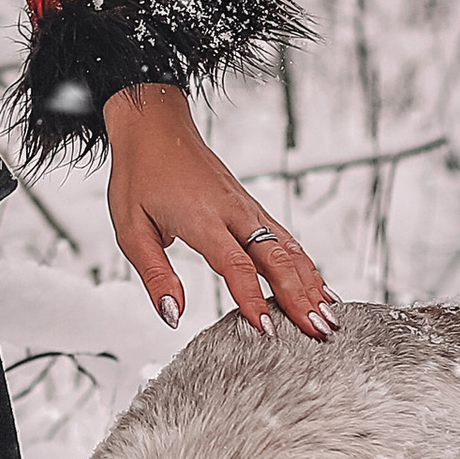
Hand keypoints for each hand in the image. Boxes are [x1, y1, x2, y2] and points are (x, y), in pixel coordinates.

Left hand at [105, 84, 335, 339]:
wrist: (154, 126)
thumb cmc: (140, 175)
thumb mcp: (131, 229)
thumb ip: (155, 275)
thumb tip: (172, 314)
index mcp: (202, 218)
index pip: (235, 264)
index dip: (252, 299)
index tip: (267, 330)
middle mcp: (233, 211)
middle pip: (275, 258)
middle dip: (299, 298)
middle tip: (319, 332)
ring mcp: (247, 207)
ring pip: (288, 248)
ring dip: (311, 284)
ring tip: (329, 317)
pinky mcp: (251, 206)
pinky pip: (285, 238)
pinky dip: (306, 264)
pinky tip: (319, 285)